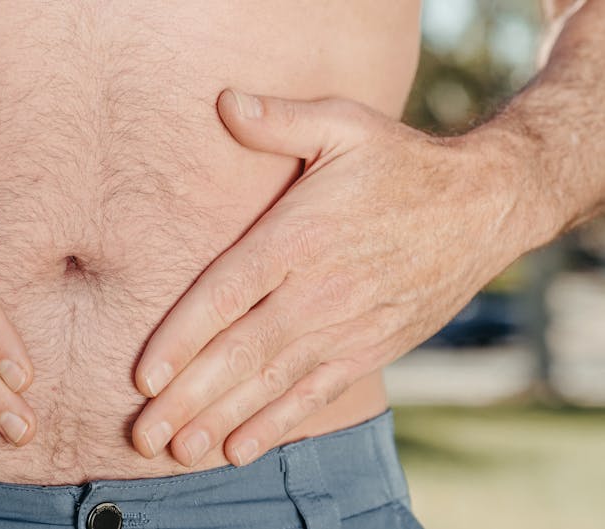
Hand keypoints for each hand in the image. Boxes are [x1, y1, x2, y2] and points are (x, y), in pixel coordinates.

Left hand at [132, 89, 534, 466]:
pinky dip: (276, 423)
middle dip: (188, 398)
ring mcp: (346, 327)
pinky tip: (239, 448)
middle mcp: (318, 291)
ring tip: (178, 453)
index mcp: (299, 238)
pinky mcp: (370, 349)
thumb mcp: (344, 126)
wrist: (483, 207)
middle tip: (143, 436)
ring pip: (272, 383)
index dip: (181, 339)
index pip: (225, 295)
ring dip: (221, 420)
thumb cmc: (401, 165)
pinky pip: (315, 394)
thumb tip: (225, 101)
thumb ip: (281, 120)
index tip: (143, 375)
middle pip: (240, 354)